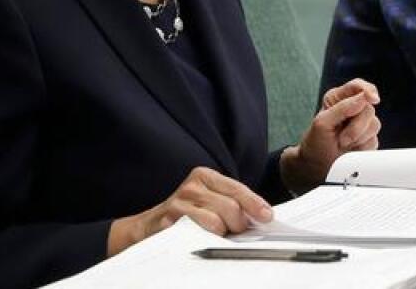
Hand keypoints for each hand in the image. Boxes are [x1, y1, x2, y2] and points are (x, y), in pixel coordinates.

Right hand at [107, 166, 271, 255]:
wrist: (149, 227)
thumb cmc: (186, 214)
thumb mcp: (208, 200)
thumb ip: (231, 202)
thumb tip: (259, 215)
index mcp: (204, 176)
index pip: (237, 188)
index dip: (254, 203)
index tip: (266, 216)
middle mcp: (192, 186)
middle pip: (230, 207)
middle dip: (238, 224)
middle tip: (235, 231)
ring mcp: (179, 203)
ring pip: (216, 222)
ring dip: (221, 234)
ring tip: (215, 234)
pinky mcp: (170, 222)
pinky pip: (198, 233)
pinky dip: (206, 239)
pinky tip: (202, 237)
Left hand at [281, 78, 380, 194]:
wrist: (316, 167)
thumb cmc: (315, 143)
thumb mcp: (322, 123)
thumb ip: (343, 107)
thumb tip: (364, 97)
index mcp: (338, 99)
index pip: (358, 86)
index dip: (367, 90)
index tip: (371, 98)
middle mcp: (352, 109)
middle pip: (369, 108)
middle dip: (357, 126)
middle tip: (341, 138)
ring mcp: (362, 124)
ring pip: (375, 124)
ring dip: (358, 138)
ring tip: (343, 143)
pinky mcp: (369, 139)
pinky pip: (375, 140)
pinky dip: (363, 147)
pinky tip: (351, 149)